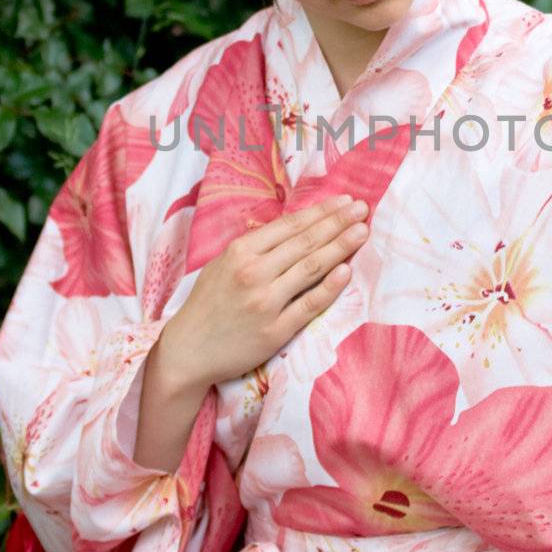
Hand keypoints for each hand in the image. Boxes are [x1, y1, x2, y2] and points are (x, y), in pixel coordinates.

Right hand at [154, 193, 369, 390]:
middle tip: (363, 209)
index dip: (321, 212)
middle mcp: (254, 273)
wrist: (189, 350)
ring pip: (311, 268)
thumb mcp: (223, 264)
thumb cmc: (208, 303)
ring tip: (362, 232)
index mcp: (240, 251)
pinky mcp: (275, 331)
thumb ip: (256, 247)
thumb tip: (296, 228)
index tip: (345, 201)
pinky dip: (330, 287)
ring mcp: (266, 302)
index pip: (290, 226)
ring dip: (341, 247)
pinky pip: (309, 304)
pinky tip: (347, 271)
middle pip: (305, 242)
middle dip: (337, 223)